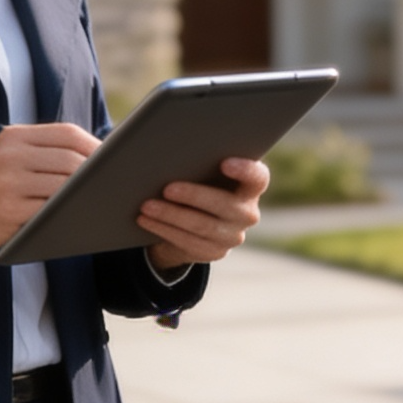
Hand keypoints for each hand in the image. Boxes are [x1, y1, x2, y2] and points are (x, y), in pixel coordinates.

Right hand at [0, 123, 101, 271]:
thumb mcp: (8, 159)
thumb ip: (43, 154)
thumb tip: (96, 157)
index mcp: (14, 136)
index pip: (67, 133)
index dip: (95, 145)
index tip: (113, 160)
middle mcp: (11, 154)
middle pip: (71, 158)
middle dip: (97, 173)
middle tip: (114, 184)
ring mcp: (9, 181)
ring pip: (65, 184)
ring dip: (87, 194)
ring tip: (101, 200)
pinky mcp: (9, 209)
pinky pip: (51, 210)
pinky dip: (70, 213)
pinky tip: (80, 217)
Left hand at [138, 156, 268, 272]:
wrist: (198, 219)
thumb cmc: (201, 181)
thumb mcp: (206, 171)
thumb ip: (202, 162)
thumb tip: (169, 150)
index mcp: (251, 186)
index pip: (258, 178)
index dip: (245, 171)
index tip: (224, 163)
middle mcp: (248, 213)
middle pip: (225, 205)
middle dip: (194, 196)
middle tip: (167, 188)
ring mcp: (233, 236)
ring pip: (202, 226)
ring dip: (170, 215)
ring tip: (147, 206)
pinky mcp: (215, 252)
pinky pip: (188, 242)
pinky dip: (163, 229)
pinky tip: (145, 220)